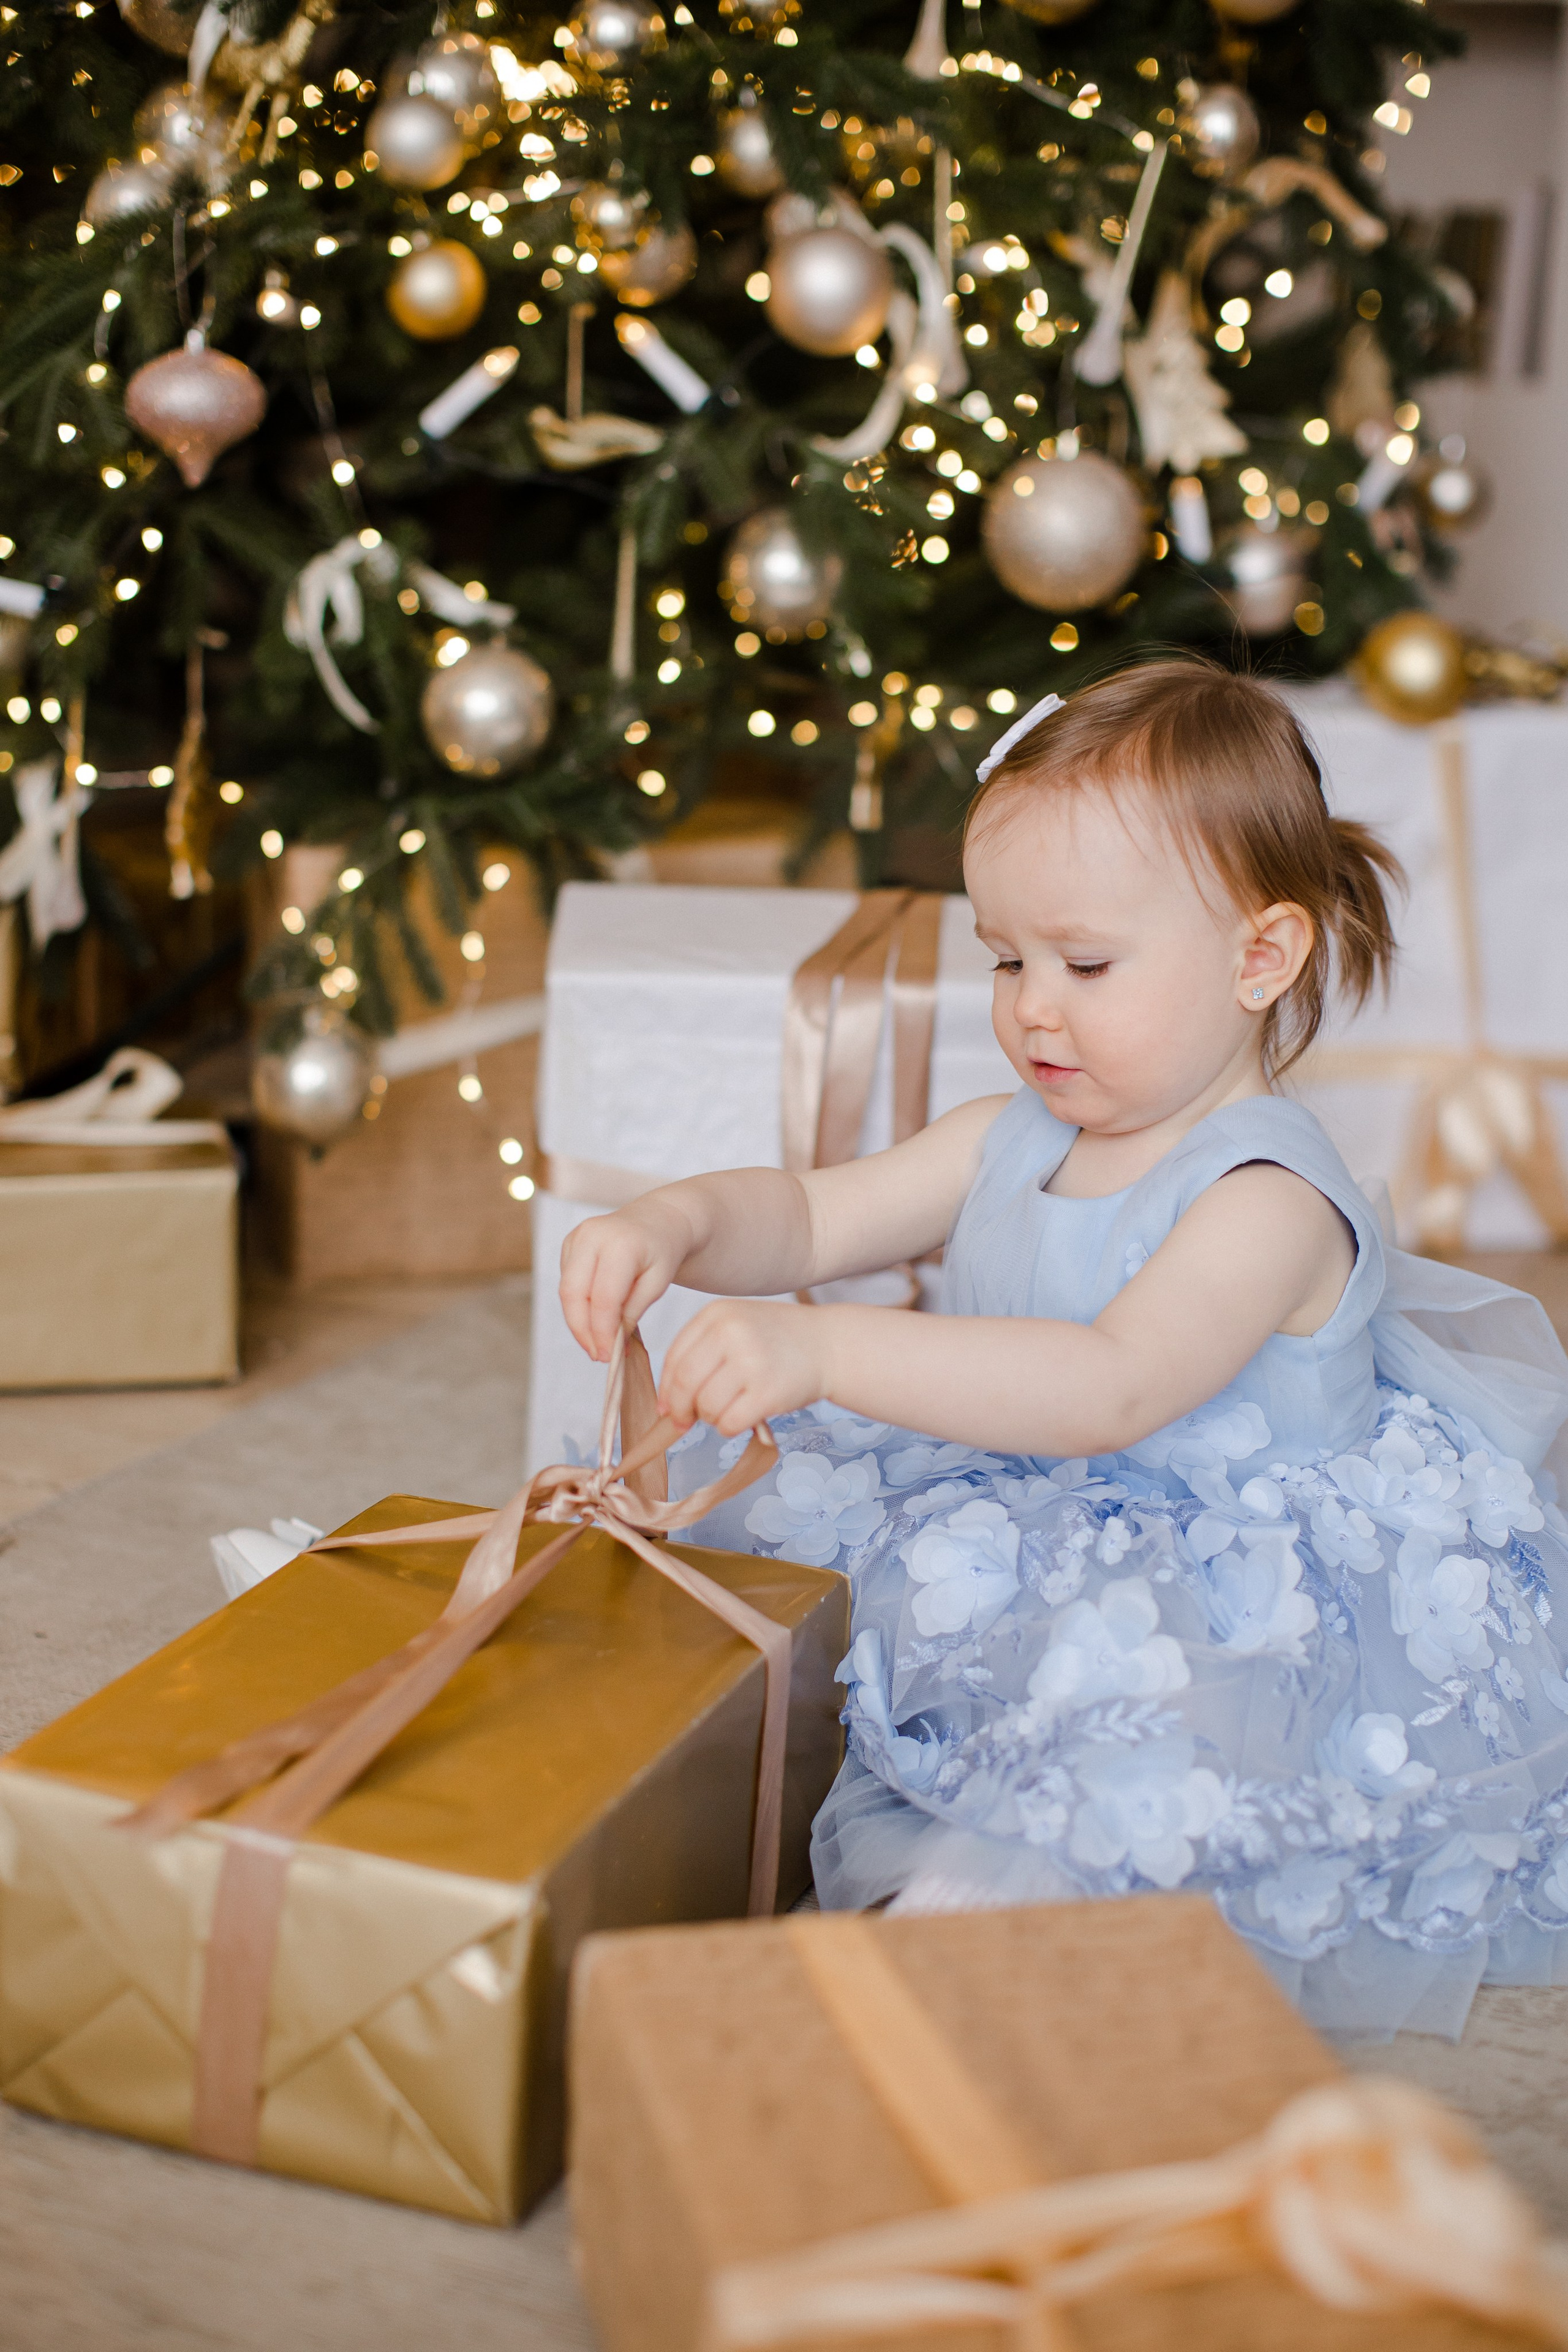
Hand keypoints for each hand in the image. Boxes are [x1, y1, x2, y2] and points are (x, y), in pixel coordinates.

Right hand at [559, 1200, 693, 1362]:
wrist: (658, 1219)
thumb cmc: (662, 1253)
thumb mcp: (657, 1284)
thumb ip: (633, 1311)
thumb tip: (610, 1341)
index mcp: (621, 1244)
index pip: (603, 1298)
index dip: (602, 1332)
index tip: (609, 1357)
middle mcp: (592, 1236)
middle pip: (573, 1294)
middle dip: (583, 1331)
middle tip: (598, 1355)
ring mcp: (577, 1236)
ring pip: (566, 1290)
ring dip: (578, 1321)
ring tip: (598, 1343)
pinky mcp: (570, 1242)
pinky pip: (567, 1281)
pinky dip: (578, 1304)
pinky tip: (594, 1318)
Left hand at [659, 1299, 829, 1435]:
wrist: (830, 1345)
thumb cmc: (778, 1340)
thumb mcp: (736, 1325)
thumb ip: (701, 1353)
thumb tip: (666, 1404)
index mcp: (717, 1314)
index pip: (673, 1357)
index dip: (666, 1389)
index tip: (668, 1408)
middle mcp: (731, 1333)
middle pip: (684, 1383)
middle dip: (680, 1410)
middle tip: (686, 1422)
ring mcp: (751, 1362)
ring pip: (705, 1406)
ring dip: (710, 1418)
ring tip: (728, 1410)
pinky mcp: (768, 1392)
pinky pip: (729, 1423)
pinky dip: (729, 1428)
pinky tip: (742, 1418)